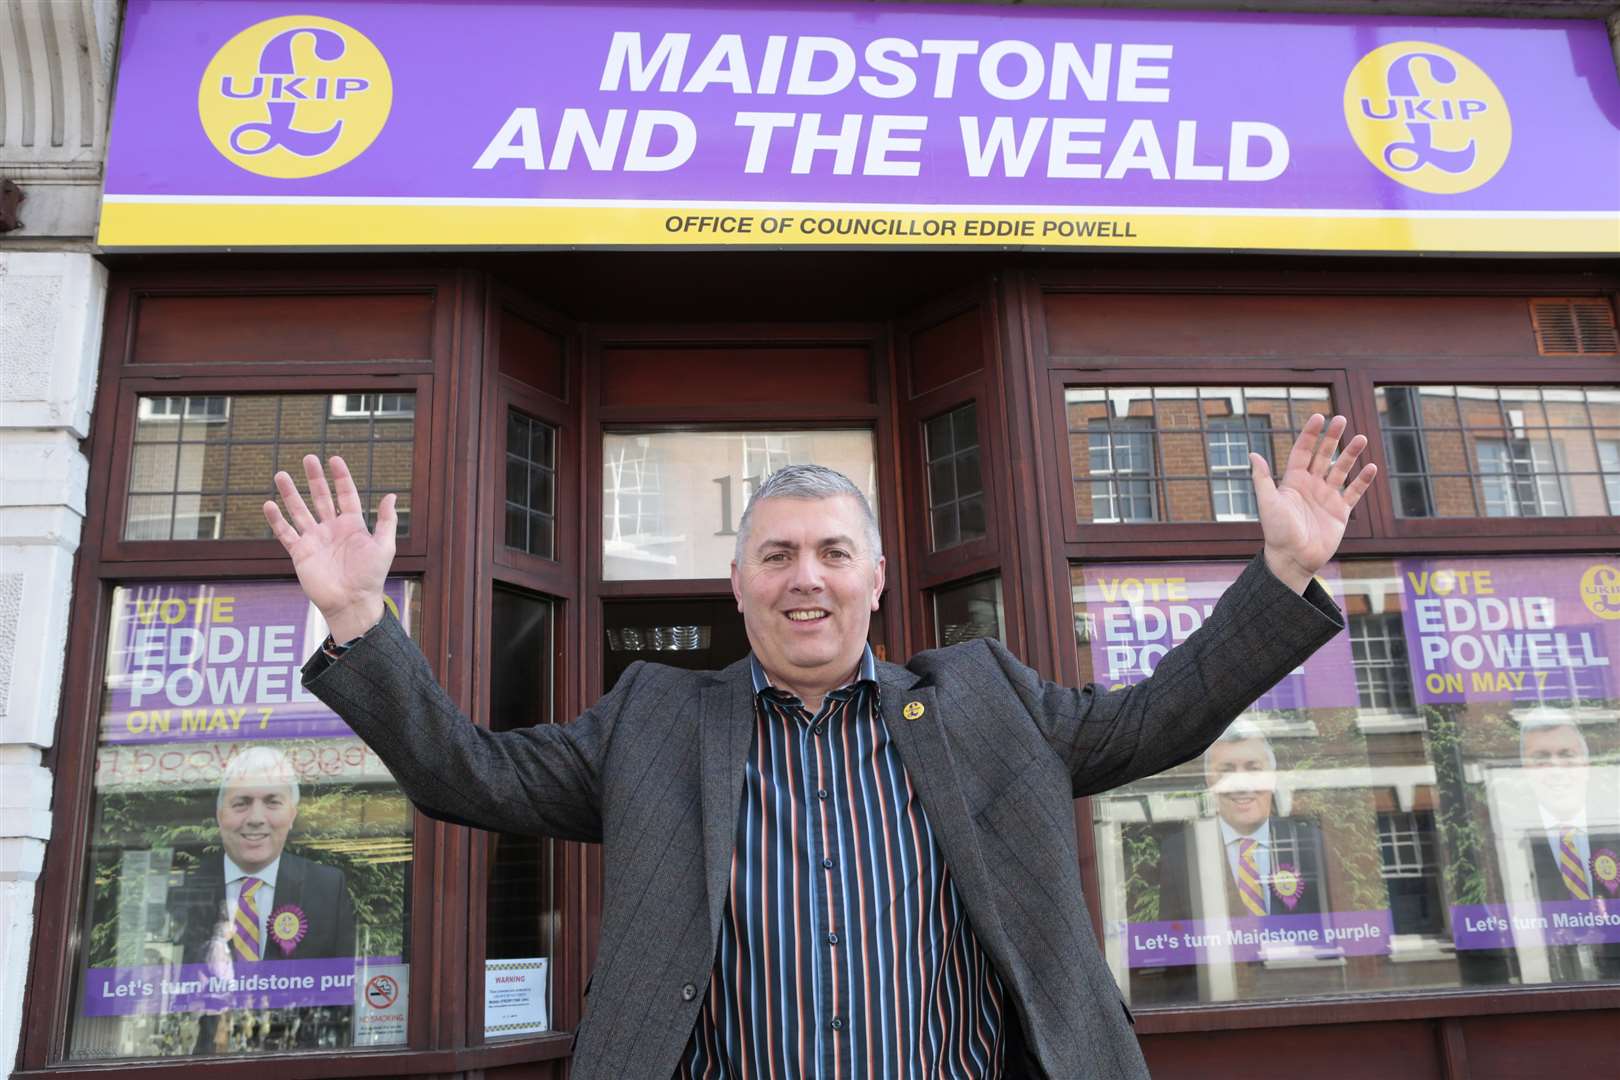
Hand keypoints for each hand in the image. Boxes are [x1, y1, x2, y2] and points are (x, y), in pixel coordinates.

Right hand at [263, 455, 397, 641]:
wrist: (352, 602)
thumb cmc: (371, 577)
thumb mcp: (384, 546)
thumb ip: (386, 521)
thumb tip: (392, 495)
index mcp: (353, 525)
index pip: (346, 494)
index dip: (341, 477)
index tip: (334, 459)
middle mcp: (332, 529)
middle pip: (321, 497)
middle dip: (314, 478)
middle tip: (308, 458)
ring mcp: (315, 540)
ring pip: (300, 511)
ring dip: (290, 493)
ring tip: (281, 474)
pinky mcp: (300, 553)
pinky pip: (285, 533)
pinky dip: (276, 520)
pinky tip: (269, 504)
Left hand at [1251, 414, 1376, 592]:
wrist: (1293, 559)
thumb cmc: (1277, 531)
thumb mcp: (1268, 503)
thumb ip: (1262, 479)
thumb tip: (1253, 454)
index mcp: (1293, 481)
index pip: (1302, 451)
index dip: (1310, 434)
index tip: (1319, 416)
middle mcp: (1310, 486)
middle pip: (1323, 456)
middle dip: (1332, 438)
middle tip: (1342, 419)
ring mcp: (1326, 497)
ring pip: (1341, 470)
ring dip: (1351, 455)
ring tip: (1361, 438)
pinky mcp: (1340, 512)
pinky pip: (1354, 492)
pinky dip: (1363, 481)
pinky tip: (1372, 467)